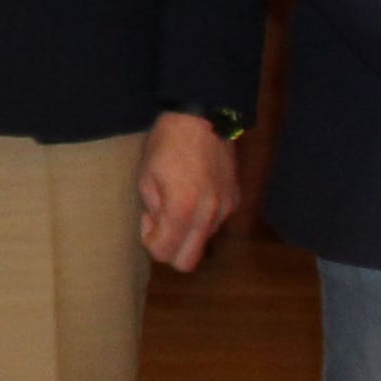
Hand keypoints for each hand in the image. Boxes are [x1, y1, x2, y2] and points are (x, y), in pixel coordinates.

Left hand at [137, 111, 244, 271]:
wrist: (203, 118)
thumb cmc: (167, 144)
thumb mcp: (146, 176)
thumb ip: (152, 209)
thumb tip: (158, 226)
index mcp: (182, 209)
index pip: (164, 253)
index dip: (150, 241)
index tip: (147, 218)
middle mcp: (209, 215)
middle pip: (188, 262)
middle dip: (170, 249)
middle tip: (160, 221)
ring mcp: (225, 209)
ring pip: (202, 242)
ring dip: (186, 232)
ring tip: (176, 201)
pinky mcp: (234, 200)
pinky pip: (215, 223)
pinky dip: (201, 219)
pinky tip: (193, 194)